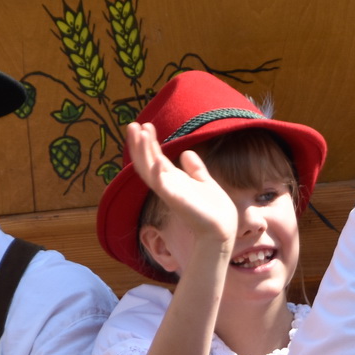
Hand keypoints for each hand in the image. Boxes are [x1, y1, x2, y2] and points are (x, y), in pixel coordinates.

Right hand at [126, 121, 237, 261]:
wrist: (221, 230)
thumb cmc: (213, 209)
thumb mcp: (204, 181)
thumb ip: (195, 168)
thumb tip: (186, 152)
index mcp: (173, 180)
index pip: (155, 157)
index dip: (149, 142)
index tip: (146, 125)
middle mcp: (167, 185)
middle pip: (146, 162)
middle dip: (139, 144)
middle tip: (133, 124)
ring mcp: (170, 193)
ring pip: (149, 171)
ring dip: (143, 152)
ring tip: (139, 133)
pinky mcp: (177, 201)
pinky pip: (163, 187)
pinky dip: (159, 173)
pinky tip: (158, 159)